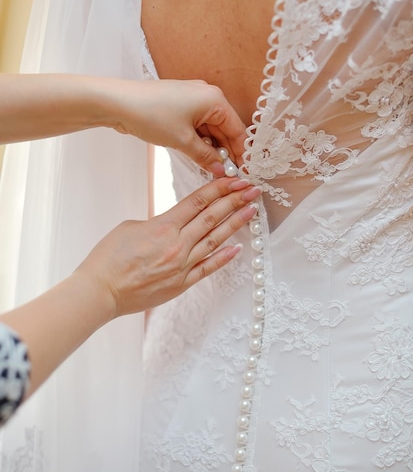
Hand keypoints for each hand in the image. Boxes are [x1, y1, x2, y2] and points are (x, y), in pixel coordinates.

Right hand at [76, 177, 260, 316]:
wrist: (100, 291)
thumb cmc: (109, 258)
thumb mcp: (131, 227)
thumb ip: (157, 222)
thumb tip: (173, 223)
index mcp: (163, 226)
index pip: (198, 201)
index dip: (219, 188)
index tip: (235, 179)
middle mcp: (177, 244)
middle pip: (212, 217)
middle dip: (234, 201)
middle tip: (253, 189)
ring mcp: (181, 266)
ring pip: (214, 240)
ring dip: (235, 224)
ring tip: (251, 211)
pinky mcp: (181, 284)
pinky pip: (207, 269)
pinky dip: (223, 258)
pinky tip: (238, 248)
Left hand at [109, 78, 246, 173]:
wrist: (118, 103)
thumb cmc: (151, 115)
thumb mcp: (183, 141)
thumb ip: (206, 157)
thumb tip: (220, 169)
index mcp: (214, 99)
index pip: (237, 129)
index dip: (241, 152)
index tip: (242, 171)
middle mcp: (207, 95)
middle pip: (225, 128)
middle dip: (225, 151)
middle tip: (226, 174)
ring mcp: (192, 99)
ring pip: (210, 128)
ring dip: (211, 147)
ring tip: (211, 168)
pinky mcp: (179, 104)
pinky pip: (197, 125)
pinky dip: (199, 140)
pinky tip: (197, 156)